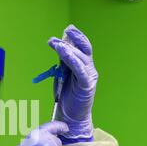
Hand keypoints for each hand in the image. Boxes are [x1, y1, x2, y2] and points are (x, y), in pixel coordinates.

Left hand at [48, 24, 97, 141]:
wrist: (71, 116)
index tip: (67, 29)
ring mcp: (89, 77)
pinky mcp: (86, 86)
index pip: (81, 48)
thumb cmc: (67, 96)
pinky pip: (81, 71)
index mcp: (83, 66)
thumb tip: (60, 47)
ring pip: (81, 59)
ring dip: (69, 50)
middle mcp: (89, 69)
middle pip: (84, 49)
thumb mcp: (63, 75)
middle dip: (75, 39)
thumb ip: (63, 63)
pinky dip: (74, 62)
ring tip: (57, 44)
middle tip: (65, 31)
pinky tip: (66, 55)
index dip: (76, 37)